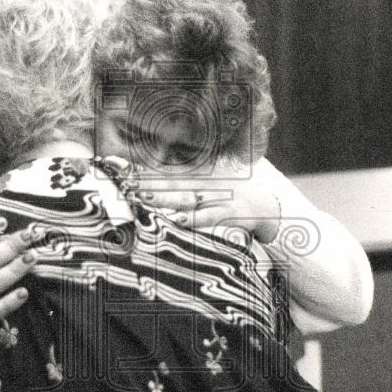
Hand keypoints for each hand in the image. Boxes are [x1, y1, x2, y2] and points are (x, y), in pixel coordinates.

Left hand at [134, 176, 281, 243]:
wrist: (266, 204)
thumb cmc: (231, 192)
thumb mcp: (209, 177)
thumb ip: (184, 173)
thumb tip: (150, 171)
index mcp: (200, 172)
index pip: (169, 170)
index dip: (147, 170)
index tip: (125, 170)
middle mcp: (207, 182)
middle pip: (172, 182)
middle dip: (149, 184)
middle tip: (127, 184)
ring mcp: (219, 197)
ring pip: (187, 198)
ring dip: (165, 199)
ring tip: (144, 198)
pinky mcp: (231, 213)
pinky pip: (209, 216)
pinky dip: (194, 219)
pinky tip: (178, 221)